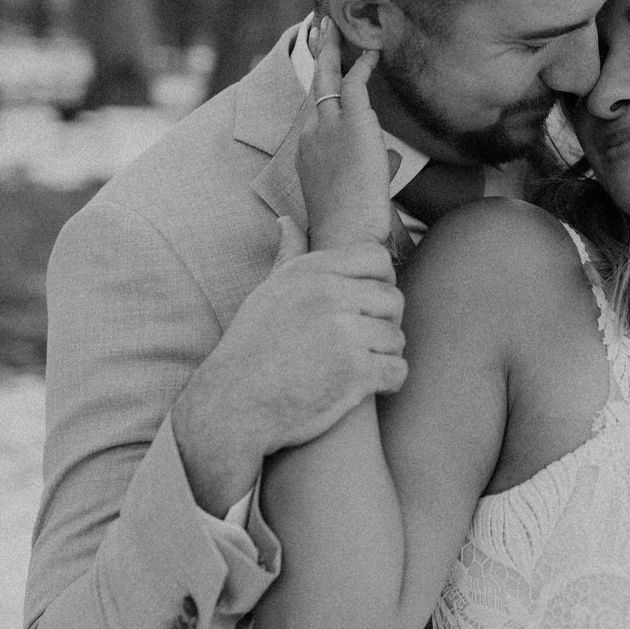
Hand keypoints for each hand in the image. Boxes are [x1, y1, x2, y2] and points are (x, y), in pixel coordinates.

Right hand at [171, 219, 406, 515]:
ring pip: (397, 337)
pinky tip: (368, 387)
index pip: (377, 258)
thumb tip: (287, 221)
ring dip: (384, 355)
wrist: (231, 407)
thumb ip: (287, 256)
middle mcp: (329, 296)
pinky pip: (398, 371)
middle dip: (384, 322)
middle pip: (393, 298)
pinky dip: (388, 382)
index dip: (381, 281)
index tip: (367, 305)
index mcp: (310, 272)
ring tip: (360, 366)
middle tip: (365, 342)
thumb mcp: (266, 293)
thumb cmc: (249, 349)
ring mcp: (344, 334)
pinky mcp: (355, 373)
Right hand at [298, 18, 396, 251]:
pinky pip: (355, 84)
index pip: (315, 110)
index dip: (322, 88)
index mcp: (308, 151)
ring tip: (337, 24)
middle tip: (320, 27)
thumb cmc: (350, 223)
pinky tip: (372, 52)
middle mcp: (312, 133)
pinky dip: (363, 66)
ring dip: (333, 49)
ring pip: (328, 77)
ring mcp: (328, 127)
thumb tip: (391, 161)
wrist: (344, 234)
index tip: (326, 71)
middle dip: (318, 53)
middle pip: (314, 83)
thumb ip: (374, 168)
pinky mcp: (352, 124)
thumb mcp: (357, 191)